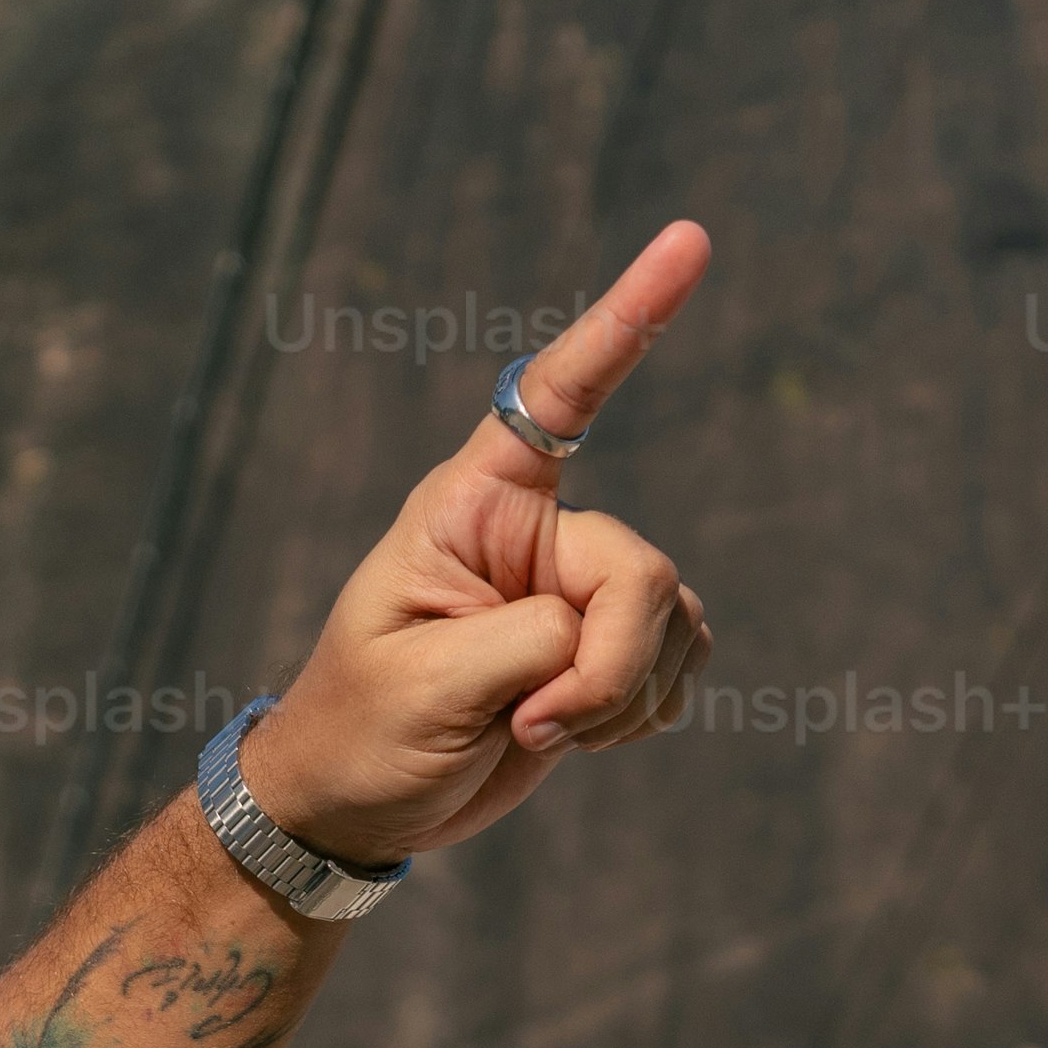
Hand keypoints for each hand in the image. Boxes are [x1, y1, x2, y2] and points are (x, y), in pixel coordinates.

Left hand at [237, 220, 716, 867]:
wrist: (357, 806)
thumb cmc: (361, 730)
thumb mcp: (423, 685)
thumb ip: (524, 641)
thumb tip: (597, 630)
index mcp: (472, 503)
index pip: (555, 395)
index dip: (626, 320)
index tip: (691, 241)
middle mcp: (534, 530)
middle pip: (640, 572)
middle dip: (608, 669)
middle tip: (532, 725)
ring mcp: (578, 589)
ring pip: (676, 623)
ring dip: (620, 701)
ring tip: (532, 731)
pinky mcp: (610, 649)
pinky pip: (684, 666)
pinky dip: (641, 714)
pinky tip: (572, 736)